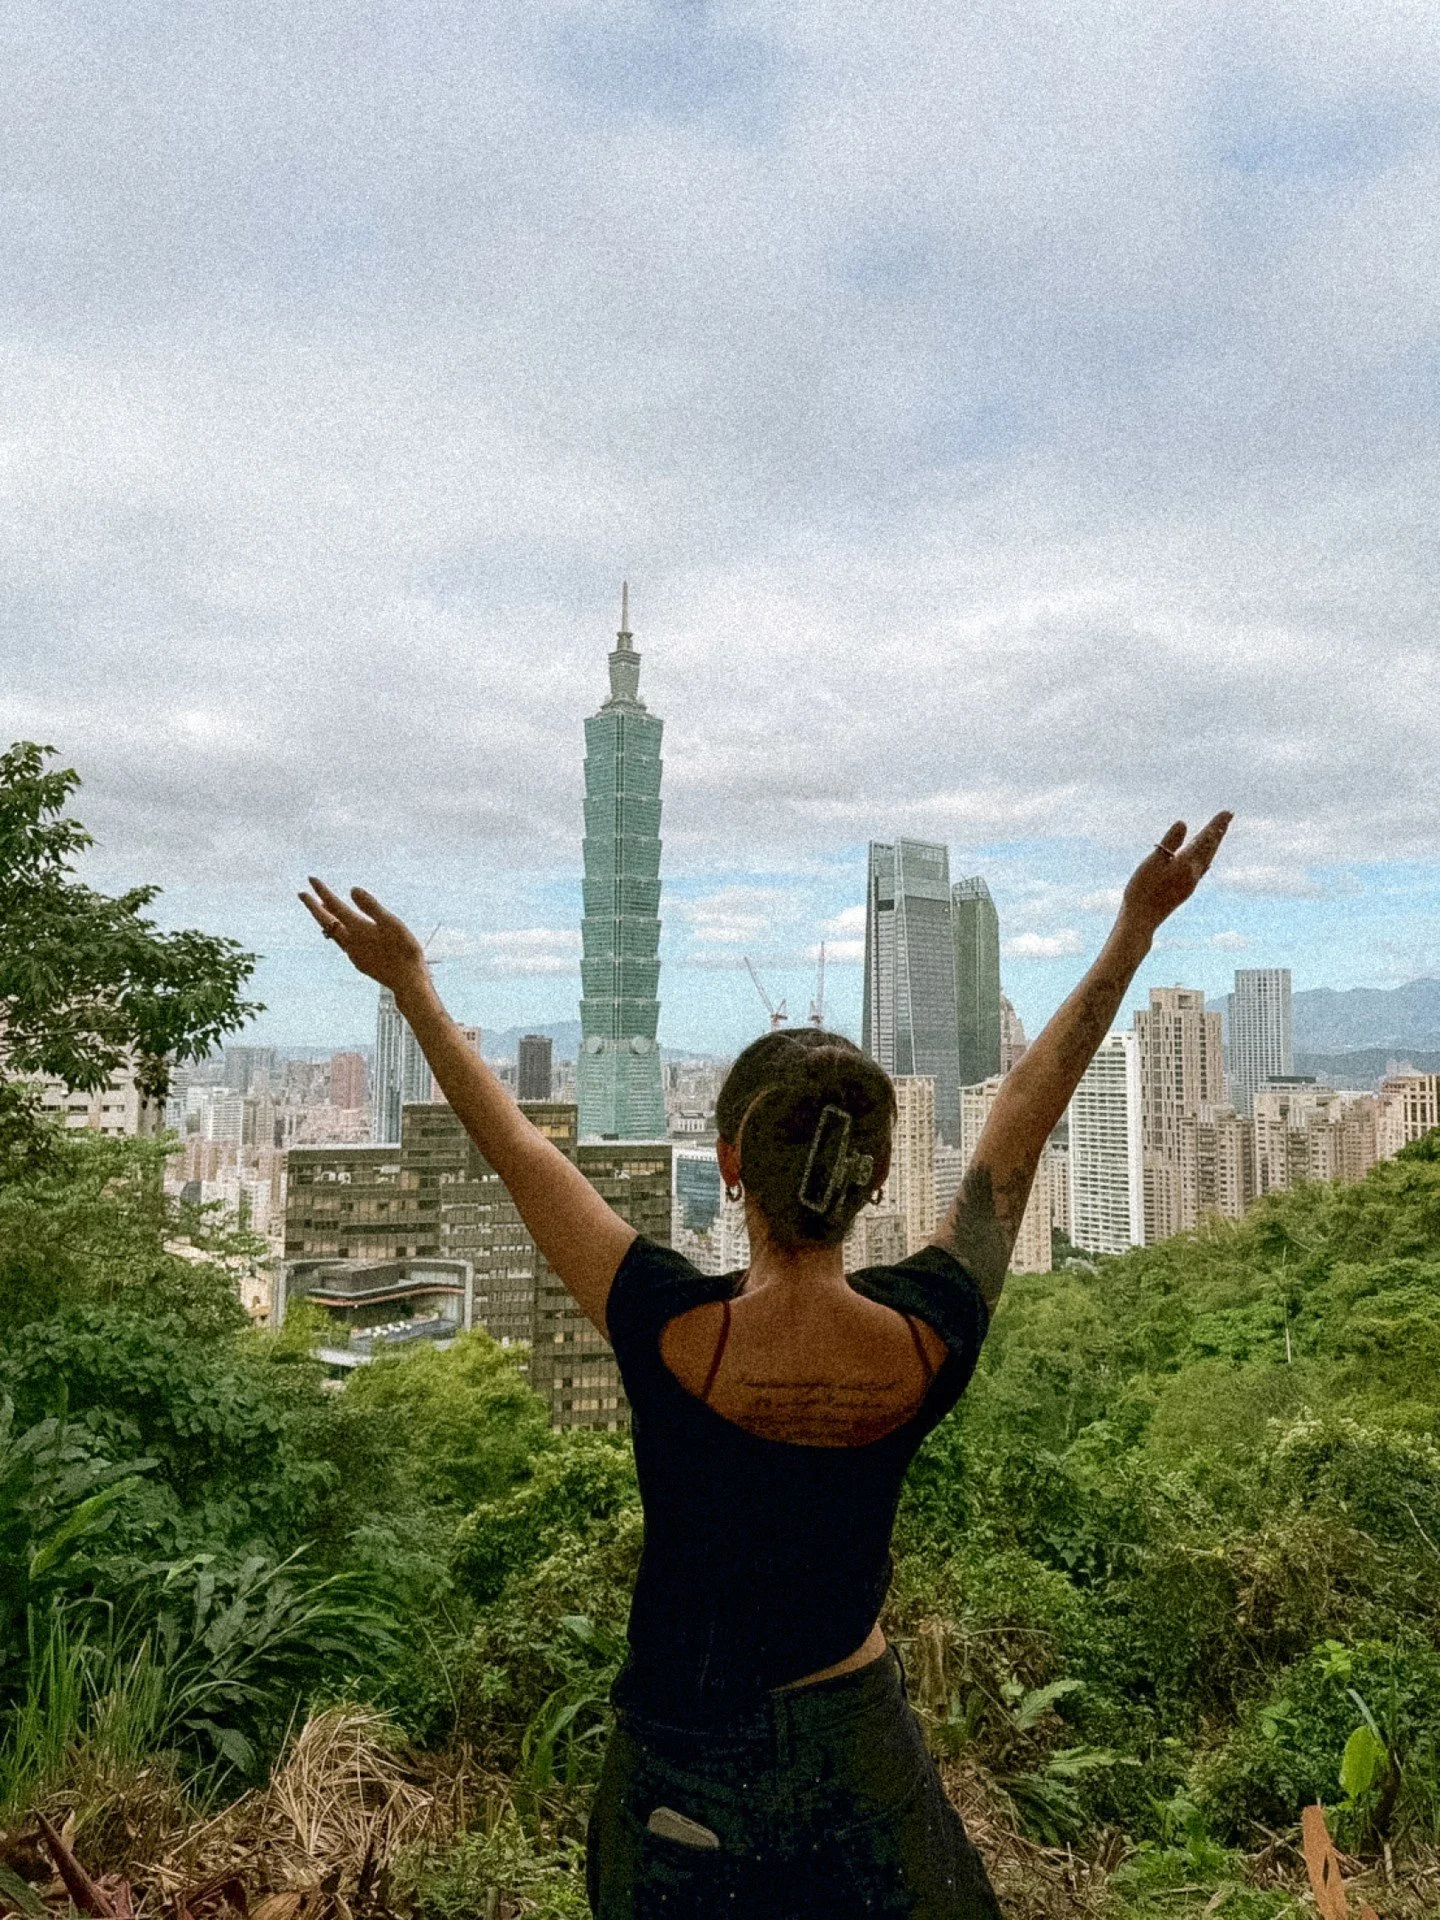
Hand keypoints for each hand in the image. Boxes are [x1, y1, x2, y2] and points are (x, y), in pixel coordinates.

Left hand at [299, 878, 428, 995]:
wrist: (408, 983)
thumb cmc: (405, 951)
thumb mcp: (392, 923)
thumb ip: (371, 906)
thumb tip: (352, 889)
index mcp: (357, 929)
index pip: (335, 906)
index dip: (322, 891)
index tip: (311, 879)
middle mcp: (350, 942)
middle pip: (325, 921)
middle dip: (313, 906)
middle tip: (301, 894)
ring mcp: (353, 954)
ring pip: (332, 933)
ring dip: (324, 919)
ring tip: (320, 908)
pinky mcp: (359, 962)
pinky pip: (341, 943)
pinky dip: (336, 931)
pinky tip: (343, 932)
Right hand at [1121, 813, 1232, 935]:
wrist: (1141, 919)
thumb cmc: (1142, 890)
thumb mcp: (1153, 862)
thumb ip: (1169, 842)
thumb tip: (1183, 823)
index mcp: (1186, 863)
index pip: (1205, 839)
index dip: (1216, 825)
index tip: (1227, 812)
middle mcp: (1193, 873)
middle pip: (1210, 848)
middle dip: (1219, 831)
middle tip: (1229, 817)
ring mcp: (1190, 883)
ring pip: (1207, 858)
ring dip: (1214, 844)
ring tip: (1219, 834)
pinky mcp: (1185, 891)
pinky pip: (1201, 869)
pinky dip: (1206, 859)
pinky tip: (1206, 862)